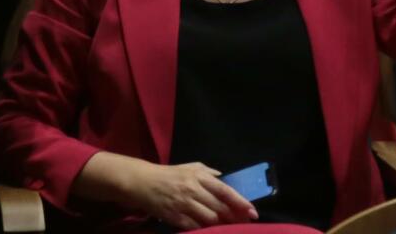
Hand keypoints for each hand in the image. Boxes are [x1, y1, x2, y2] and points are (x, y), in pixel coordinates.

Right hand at [111, 158, 255, 228]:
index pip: (225, 190)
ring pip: (210, 219)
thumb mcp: (190, 167)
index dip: (241, 202)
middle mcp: (193, 189)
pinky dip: (205, 230)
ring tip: (229, 228)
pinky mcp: (175, 216)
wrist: (142, 182)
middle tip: (244, 224)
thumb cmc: (169, 174)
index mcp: (199, 176)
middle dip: (235, 218)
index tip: (253, 212)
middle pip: (220, 208)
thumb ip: (209, 173)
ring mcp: (184, 204)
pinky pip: (195, 227)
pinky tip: (211, 230)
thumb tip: (227, 179)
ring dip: (222, 225)